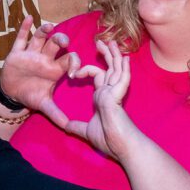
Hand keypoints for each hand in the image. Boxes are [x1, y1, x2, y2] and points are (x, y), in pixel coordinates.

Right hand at [0, 20, 80, 127]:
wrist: (12, 94)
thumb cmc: (31, 95)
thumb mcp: (44, 105)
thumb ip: (55, 113)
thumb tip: (68, 126)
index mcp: (55, 69)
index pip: (68, 60)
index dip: (73, 62)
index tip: (72, 73)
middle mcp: (45, 58)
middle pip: (55, 44)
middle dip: (60, 40)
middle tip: (64, 42)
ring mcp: (31, 53)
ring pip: (40, 38)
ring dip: (44, 30)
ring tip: (49, 26)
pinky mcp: (17, 52)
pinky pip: (21, 38)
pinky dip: (24, 28)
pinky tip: (28, 18)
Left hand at [66, 38, 138, 160]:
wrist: (121, 147)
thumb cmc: (109, 140)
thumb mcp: (86, 130)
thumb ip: (77, 126)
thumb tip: (65, 126)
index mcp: (103, 98)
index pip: (98, 76)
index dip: (88, 69)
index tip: (75, 72)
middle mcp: (110, 93)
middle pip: (109, 68)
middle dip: (106, 54)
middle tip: (101, 41)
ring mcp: (115, 94)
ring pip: (116, 69)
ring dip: (113, 55)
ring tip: (110, 41)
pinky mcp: (118, 96)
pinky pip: (122, 79)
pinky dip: (123, 68)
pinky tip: (124, 58)